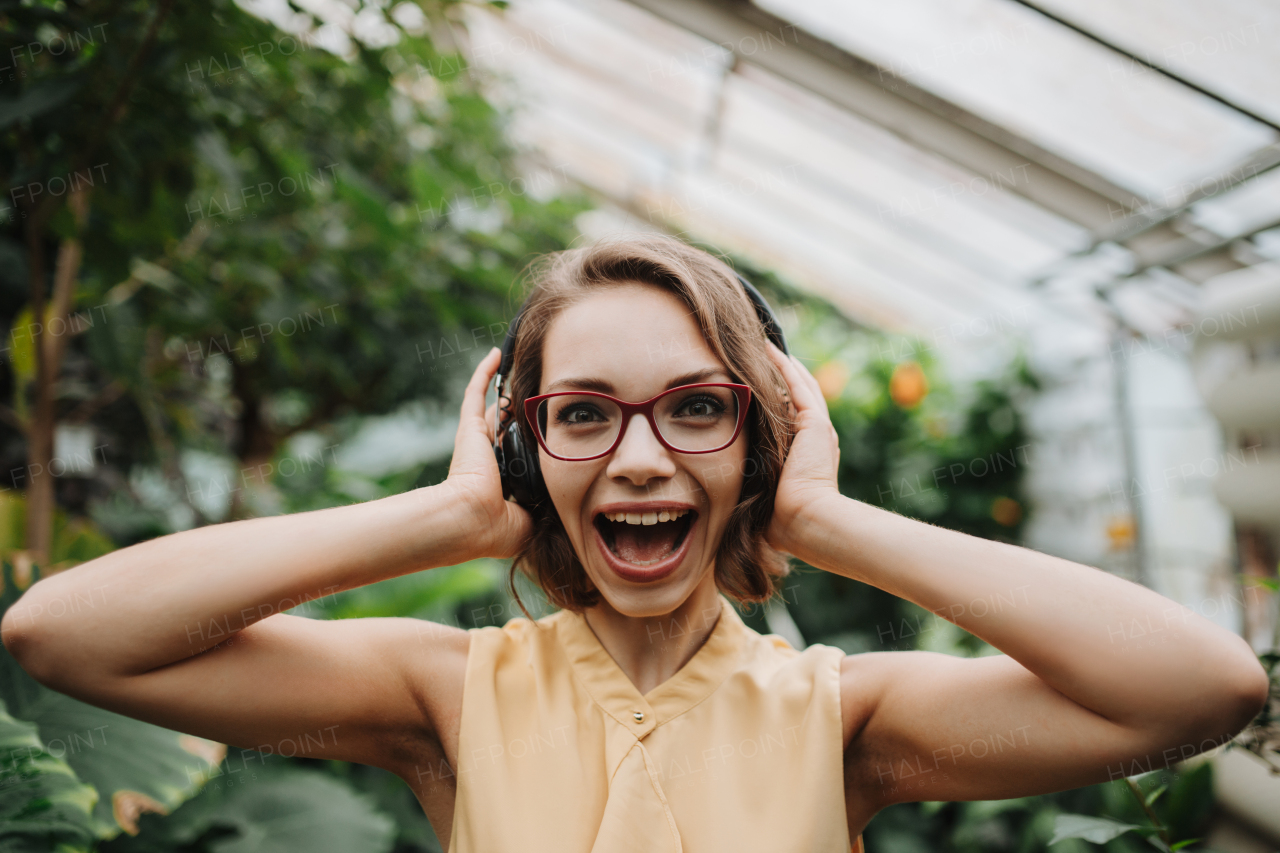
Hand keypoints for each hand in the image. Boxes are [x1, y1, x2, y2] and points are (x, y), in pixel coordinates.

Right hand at [442, 347, 533, 558]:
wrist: (472, 519)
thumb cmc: (499, 528)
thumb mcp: (531, 519)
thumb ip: (545, 505)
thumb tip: (562, 497)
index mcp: (501, 478)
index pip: (518, 453)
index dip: (531, 443)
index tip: (548, 433)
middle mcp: (488, 457)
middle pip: (508, 426)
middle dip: (521, 413)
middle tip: (543, 394)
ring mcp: (477, 440)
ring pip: (495, 407)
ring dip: (507, 390)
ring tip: (525, 367)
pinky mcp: (469, 427)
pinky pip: (476, 392)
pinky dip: (484, 372)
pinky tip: (497, 354)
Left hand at [763, 341, 841, 555]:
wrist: (805, 521)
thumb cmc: (781, 519)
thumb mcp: (764, 495)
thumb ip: (752, 485)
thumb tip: (724, 495)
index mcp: (809, 453)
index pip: (793, 415)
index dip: (780, 396)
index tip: (761, 382)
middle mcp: (817, 436)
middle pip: (801, 394)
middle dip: (784, 373)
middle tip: (765, 352)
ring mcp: (819, 428)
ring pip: (800, 384)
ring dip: (783, 363)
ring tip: (765, 344)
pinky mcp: (815, 423)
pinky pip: (797, 385)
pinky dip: (784, 366)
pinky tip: (769, 349)